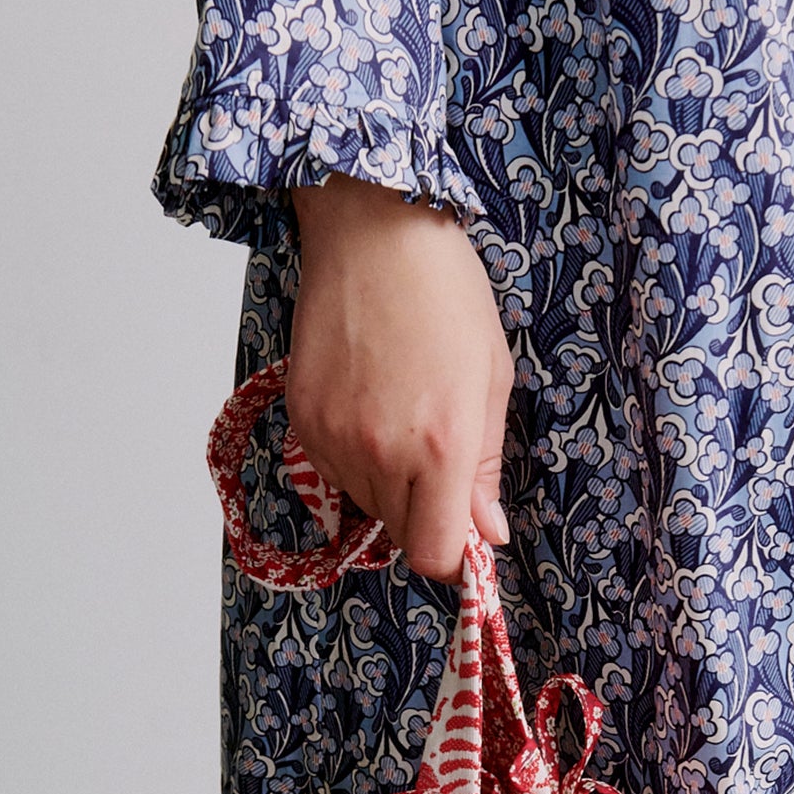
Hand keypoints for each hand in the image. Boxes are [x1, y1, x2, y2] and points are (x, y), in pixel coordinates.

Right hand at [285, 175, 512, 580]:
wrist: (374, 232)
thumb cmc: (446, 295)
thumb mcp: (490, 381)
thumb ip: (485, 468)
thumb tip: (489, 535)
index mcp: (442, 446)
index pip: (435, 554)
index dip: (453, 561)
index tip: (464, 543)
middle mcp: (382, 452)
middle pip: (400, 533)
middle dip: (425, 514)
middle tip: (440, 461)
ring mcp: (334, 437)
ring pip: (365, 504)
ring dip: (388, 485)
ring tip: (403, 418)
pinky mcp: (302, 418)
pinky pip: (331, 471)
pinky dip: (354, 458)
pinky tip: (371, 405)